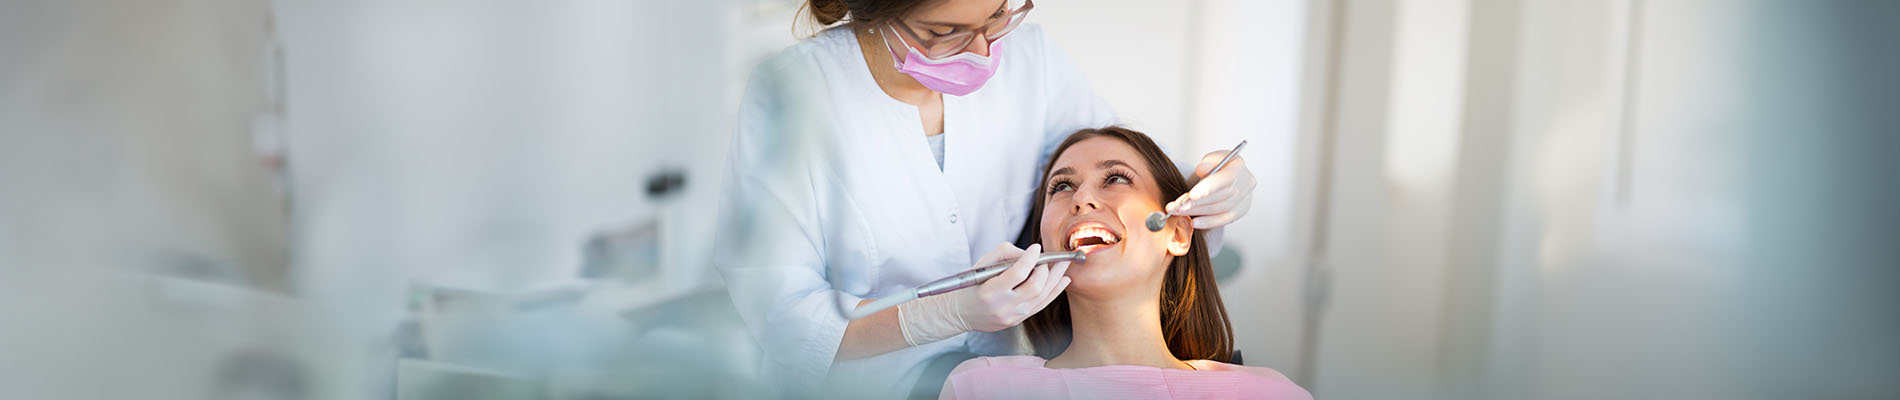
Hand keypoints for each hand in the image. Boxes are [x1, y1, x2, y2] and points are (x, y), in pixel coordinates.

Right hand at [896, 243, 1070, 344]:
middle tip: (1047, 259)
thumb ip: (1005, 254)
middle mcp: (1004, 306)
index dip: (1030, 259)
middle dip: (1046, 269)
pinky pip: (1042, 304)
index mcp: (991, 291)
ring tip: (1063, 265)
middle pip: (1035, 286)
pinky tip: (1063, 280)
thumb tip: (1028, 253)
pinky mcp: (1020, 319)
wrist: (962, 313)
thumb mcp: (981, 265)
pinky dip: (1055, 291)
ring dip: (1056, 278)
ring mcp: (1014, 315)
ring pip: (1042, 296)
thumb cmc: (971, 286)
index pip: (1017, 273)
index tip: (1035, 248)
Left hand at [1164, 150, 1256, 229]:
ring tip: (1178, 211)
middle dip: (1196, 202)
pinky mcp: (1239, 212)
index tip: (1191, 195)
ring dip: (1197, 212)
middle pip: (1220, 196)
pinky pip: (1223, 220)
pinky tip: (1193, 222)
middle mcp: (1245, 184)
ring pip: (1219, 209)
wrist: (1229, 177)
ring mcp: (1244, 200)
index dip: (1209, 188)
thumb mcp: (1212, 158)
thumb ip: (1208, 162)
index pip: (1225, 179)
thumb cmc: (1219, 166)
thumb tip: (1202, 169)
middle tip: (1177, 206)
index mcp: (1238, 166)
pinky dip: (1207, 222)